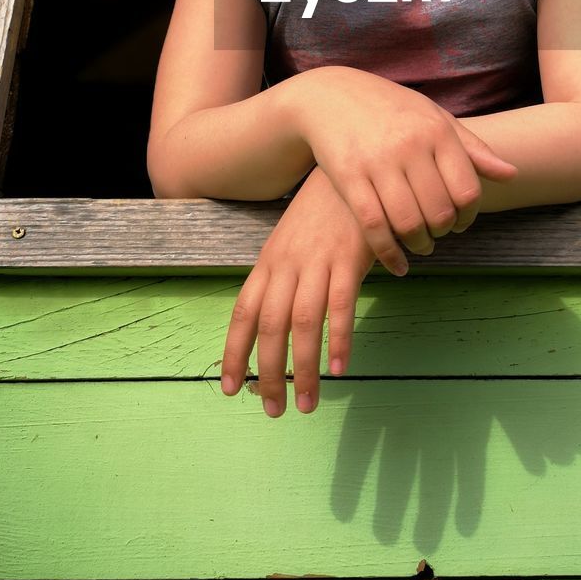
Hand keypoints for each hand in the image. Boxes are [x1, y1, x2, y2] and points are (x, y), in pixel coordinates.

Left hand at [219, 165, 374, 417]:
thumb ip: (283, 276)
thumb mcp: (292, 241)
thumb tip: (274, 319)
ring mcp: (317, 260)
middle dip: (268, 372)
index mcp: (268, 263)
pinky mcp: (349, 257)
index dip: (234, 352)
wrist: (349, 170)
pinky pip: (340, 305)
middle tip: (272, 410)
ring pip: (302, 323)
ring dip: (302, 368)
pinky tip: (340, 368)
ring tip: (306, 403)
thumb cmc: (323, 210)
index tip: (231, 388)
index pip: (243, 313)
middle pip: (269, 326)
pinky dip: (338, 339)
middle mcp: (287, 264)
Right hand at [294, 66, 517, 276]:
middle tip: (438, 234)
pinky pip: (373, 226)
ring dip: (419, 244)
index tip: (461, 222)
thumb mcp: (434, 118)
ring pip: (408, 223)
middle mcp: (409, 145)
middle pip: (439, 211)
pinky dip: (389, 253)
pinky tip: (397, 263)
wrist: (331, 96)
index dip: (468, 216)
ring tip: (420, 244)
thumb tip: (511, 175)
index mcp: (436, 131)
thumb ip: (472, 149)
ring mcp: (376, 162)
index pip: (467, 190)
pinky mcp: (348, 178)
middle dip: (443, 232)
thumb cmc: (392, 109)